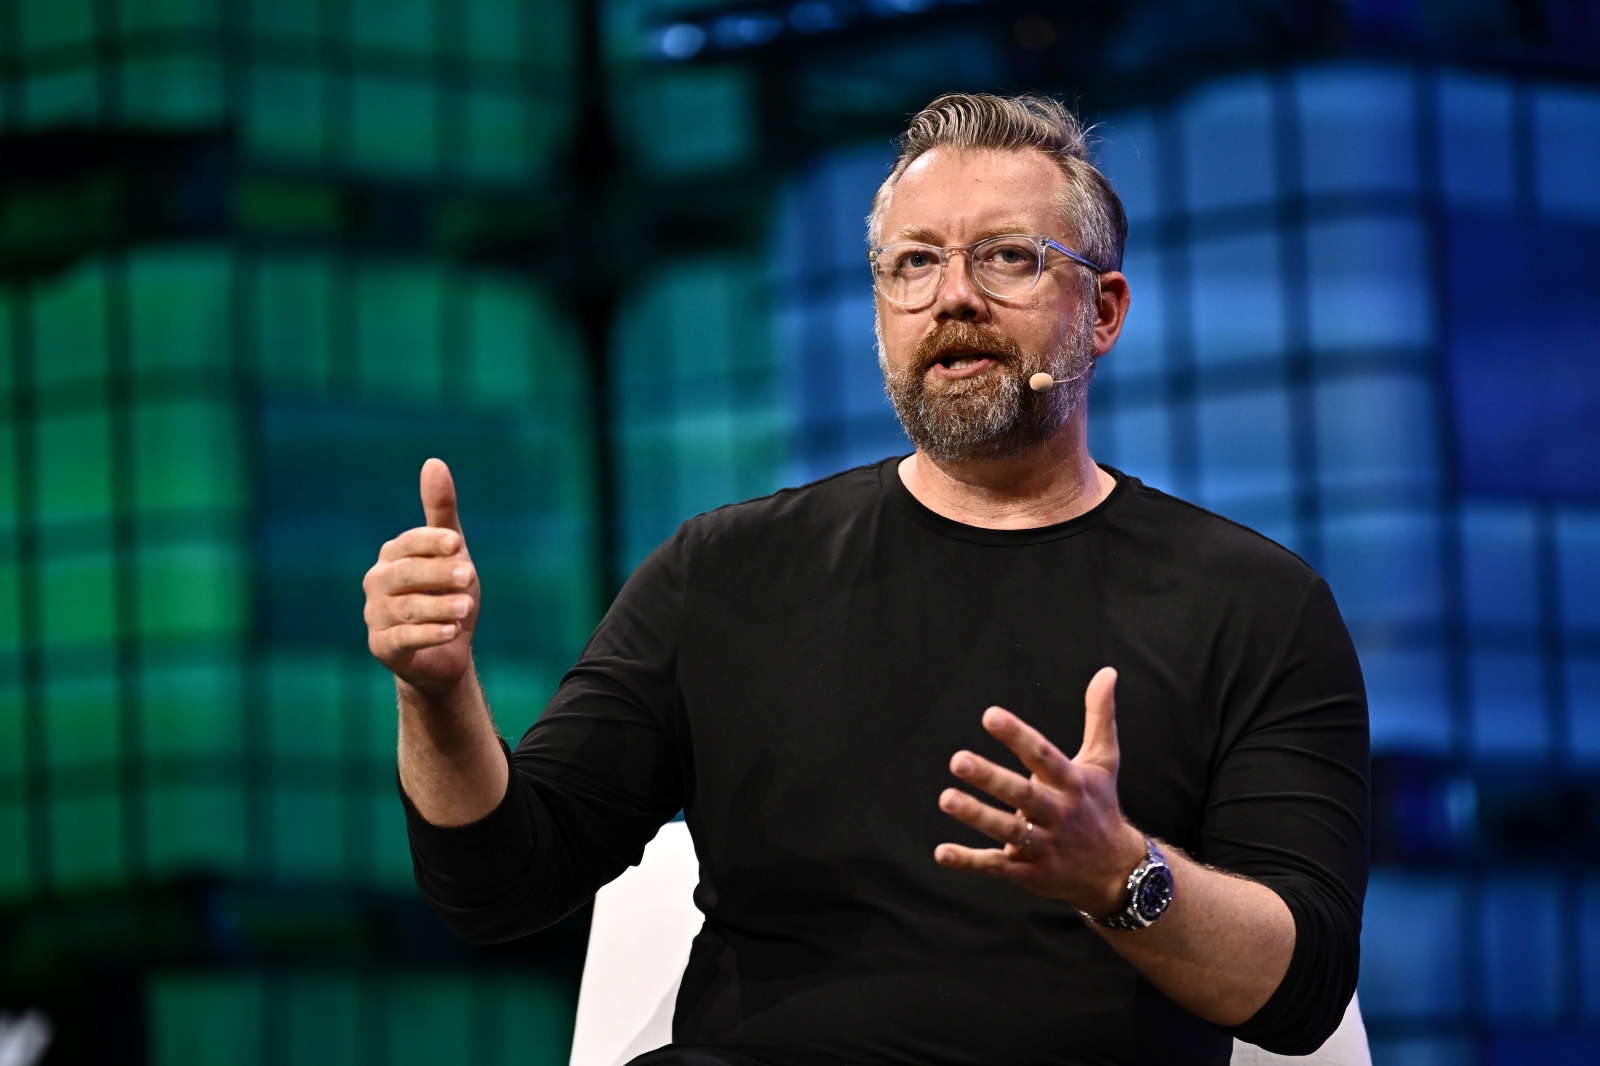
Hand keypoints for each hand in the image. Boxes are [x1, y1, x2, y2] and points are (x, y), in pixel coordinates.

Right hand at [363, 458, 479, 695]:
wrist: (446, 651)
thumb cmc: (448, 592)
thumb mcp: (452, 551)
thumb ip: (441, 511)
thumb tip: (433, 462)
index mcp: (393, 555)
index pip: (409, 544)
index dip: (432, 542)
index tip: (458, 543)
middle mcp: (377, 583)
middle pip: (406, 575)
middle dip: (438, 574)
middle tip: (470, 575)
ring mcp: (376, 616)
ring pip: (407, 608)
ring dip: (439, 606)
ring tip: (468, 605)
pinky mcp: (382, 647)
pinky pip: (403, 639)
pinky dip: (429, 634)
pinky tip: (452, 631)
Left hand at [934, 667, 1147, 916]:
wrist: (1116, 871)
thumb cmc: (1100, 805)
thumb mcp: (1104, 761)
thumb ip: (1099, 716)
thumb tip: (1107, 671)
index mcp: (1072, 783)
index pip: (1044, 756)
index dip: (1018, 736)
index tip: (990, 715)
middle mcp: (1060, 814)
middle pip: (1023, 795)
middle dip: (991, 778)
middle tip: (957, 759)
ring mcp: (1045, 846)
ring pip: (1008, 831)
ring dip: (977, 816)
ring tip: (946, 799)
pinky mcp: (1031, 874)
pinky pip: (997, 867)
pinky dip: (970, 862)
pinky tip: (941, 852)